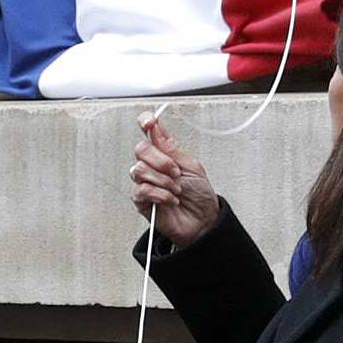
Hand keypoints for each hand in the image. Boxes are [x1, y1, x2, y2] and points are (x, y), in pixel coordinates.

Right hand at [131, 115, 219, 248]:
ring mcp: (145, 182)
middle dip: (161, 160)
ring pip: (139, 170)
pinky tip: (171, 199)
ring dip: (163, 180)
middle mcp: (152, 166)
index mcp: (165, 154)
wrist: (202, 221)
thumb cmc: (199, 195)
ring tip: (176, 189)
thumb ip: (172, 149)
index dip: (145, 122)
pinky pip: (142, 190)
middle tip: (176, 172)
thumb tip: (157, 131)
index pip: (148, 132)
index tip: (149, 123)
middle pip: (141, 150)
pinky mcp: (141, 201)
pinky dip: (161, 194)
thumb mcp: (192, 166)